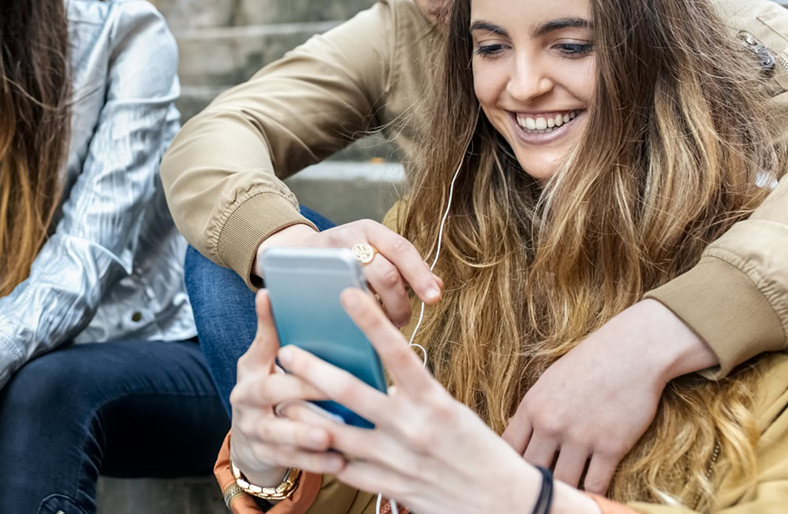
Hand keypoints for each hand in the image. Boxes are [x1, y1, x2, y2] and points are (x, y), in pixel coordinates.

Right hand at [229, 291, 344, 485]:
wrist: (250, 440)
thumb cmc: (266, 391)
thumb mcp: (262, 363)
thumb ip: (270, 333)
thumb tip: (268, 292)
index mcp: (249, 371)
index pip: (261, 350)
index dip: (271, 331)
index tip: (288, 324)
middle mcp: (245, 401)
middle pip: (269, 392)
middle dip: (299, 389)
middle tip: (328, 388)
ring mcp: (253, 431)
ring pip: (277, 433)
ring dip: (304, 435)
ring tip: (330, 436)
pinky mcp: (265, 456)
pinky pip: (291, 461)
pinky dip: (315, 462)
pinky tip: (340, 461)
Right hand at [255, 220, 441, 326]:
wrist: (293, 253)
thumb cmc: (343, 258)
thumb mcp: (374, 254)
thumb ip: (404, 268)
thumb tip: (438, 287)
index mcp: (371, 230)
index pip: (402, 249)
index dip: (420, 275)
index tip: (434, 298)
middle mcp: (351, 236)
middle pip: (385, 272)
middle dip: (399, 302)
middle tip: (402, 320)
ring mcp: (328, 254)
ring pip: (363, 286)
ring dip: (379, 310)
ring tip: (384, 322)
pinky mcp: (311, 270)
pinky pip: (338, 294)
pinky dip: (355, 310)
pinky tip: (360, 319)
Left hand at [279, 289, 598, 513]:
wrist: (506, 505)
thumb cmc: (480, 451)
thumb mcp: (452, 413)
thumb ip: (415, 397)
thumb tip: (382, 380)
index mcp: (434, 402)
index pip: (398, 352)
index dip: (370, 321)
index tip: (346, 294)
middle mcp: (413, 427)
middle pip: (350, 391)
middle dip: (312, 370)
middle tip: (286, 351)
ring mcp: (398, 460)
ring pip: (336, 433)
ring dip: (304, 416)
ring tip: (281, 401)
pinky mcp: (391, 487)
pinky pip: (347, 469)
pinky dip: (324, 455)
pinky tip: (304, 445)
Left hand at [502, 299, 717, 492]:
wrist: (633, 351)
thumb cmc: (590, 363)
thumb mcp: (549, 382)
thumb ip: (534, 411)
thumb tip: (516, 436)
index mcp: (532, 407)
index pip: (507, 449)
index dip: (509, 465)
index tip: (514, 474)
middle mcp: (551, 424)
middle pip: (531, 470)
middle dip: (534, 483)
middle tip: (537, 491)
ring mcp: (580, 437)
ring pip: (562, 483)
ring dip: (563, 491)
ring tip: (563, 496)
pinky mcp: (610, 447)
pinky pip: (595, 485)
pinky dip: (591, 495)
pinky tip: (588, 496)